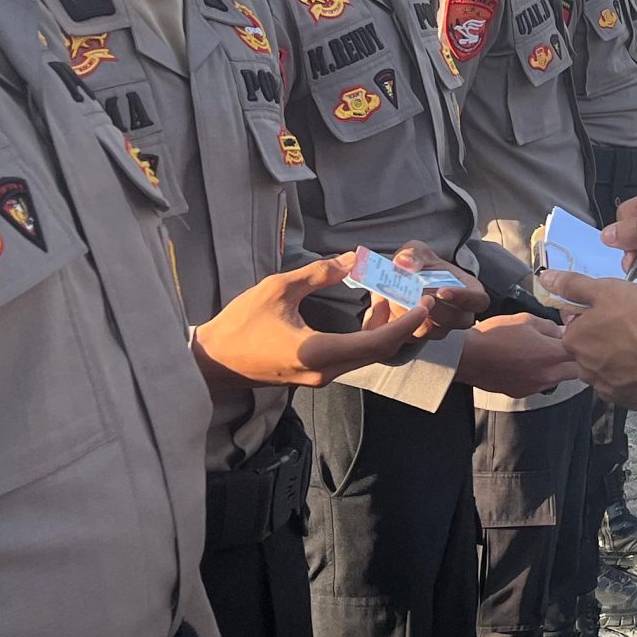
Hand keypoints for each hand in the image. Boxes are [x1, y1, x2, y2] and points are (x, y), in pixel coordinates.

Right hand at [192, 256, 430, 391]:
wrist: (213, 362)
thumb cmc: (240, 324)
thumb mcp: (278, 289)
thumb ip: (319, 274)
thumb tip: (353, 258)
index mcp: (318, 353)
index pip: (377, 342)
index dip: (405, 323)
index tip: (424, 303)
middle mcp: (326, 371)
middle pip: (379, 351)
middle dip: (401, 323)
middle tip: (412, 294)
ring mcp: (322, 377)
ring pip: (368, 356)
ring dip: (384, 328)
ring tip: (389, 295)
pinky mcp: (316, 375)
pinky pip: (353, 357)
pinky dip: (368, 336)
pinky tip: (369, 311)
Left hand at [391, 240, 489, 334]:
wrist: (403, 280)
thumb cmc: (420, 264)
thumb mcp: (417, 251)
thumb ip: (412, 254)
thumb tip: (404, 263)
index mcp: (472, 292)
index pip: (478, 300)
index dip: (463, 298)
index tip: (441, 291)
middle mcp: (461, 315)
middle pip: (451, 319)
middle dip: (429, 307)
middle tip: (410, 295)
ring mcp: (442, 329)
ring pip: (429, 329)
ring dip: (410, 315)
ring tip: (393, 297)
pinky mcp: (421, 337)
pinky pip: (411, 336)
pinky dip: (398, 321)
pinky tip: (387, 306)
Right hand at [454, 312, 578, 396]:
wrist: (469, 357)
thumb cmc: (495, 335)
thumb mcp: (526, 320)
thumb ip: (550, 327)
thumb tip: (564, 331)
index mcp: (550, 354)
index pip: (583, 351)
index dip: (585, 342)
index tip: (582, 335)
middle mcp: (548, 374)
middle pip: (578, 370)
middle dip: (577, 359)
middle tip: (570, 347)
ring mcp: (536, 386)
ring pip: (561, 379)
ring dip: (560, 368)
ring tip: (547, 354)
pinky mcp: (524, 393)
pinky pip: (543, 384)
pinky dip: (543, 375)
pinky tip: (530, 364)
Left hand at [533, 269, 636, 408]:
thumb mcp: (608, 290)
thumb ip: (575, 285)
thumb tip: (546, 278)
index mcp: (573, 338)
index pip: (576, 321)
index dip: (596, 311)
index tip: (616, 308)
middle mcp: (582, 365)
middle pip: (590, 344)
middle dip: (606, 335)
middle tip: (632, 324)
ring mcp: (603, 385)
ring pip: (605, 364)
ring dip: (617, 355)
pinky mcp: (623, 398)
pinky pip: (622, 381)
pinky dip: (630, 373)